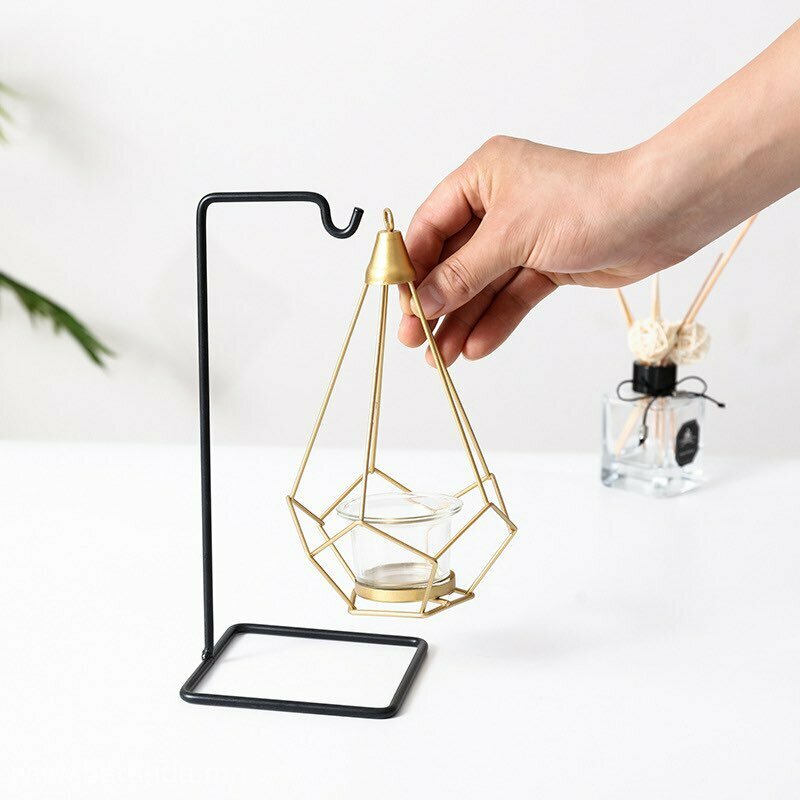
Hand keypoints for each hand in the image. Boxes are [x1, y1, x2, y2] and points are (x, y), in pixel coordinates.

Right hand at [398, 135, 686, 365]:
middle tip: (413, 338)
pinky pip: (511, 296)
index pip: (431, 225)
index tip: (398, 302)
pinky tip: (475, 347)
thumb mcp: (511, 237)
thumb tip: (425, 301)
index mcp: (483, 177)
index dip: (412, 266)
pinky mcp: (546, 263)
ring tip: (440, 357)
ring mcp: (523, 236)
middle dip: (436, 303)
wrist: (659, 216)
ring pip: (482, 285)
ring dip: (461, 321)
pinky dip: (495, 321)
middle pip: (454, 261)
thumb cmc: (589, 202)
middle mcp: (500, 204)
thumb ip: (463, 273)